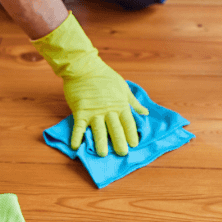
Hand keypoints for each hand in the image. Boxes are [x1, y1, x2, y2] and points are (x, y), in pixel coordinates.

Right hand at [33, 12, 147, 156]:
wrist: (85, 67)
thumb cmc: (105, 77)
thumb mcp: (124, 87)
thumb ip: (134, 102)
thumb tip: (146, 113)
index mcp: (120, 105)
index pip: (128, 122)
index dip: (132, 134)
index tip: (134, 144)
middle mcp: (108, 110)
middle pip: (115, 128)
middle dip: (119, 142)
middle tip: (122, 154)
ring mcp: (94, 111)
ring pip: (98, 129)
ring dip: (100, 142)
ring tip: (103, 154)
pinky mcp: (80, 111)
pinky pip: (78, 126)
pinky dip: (76, 136)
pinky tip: (75, 146)